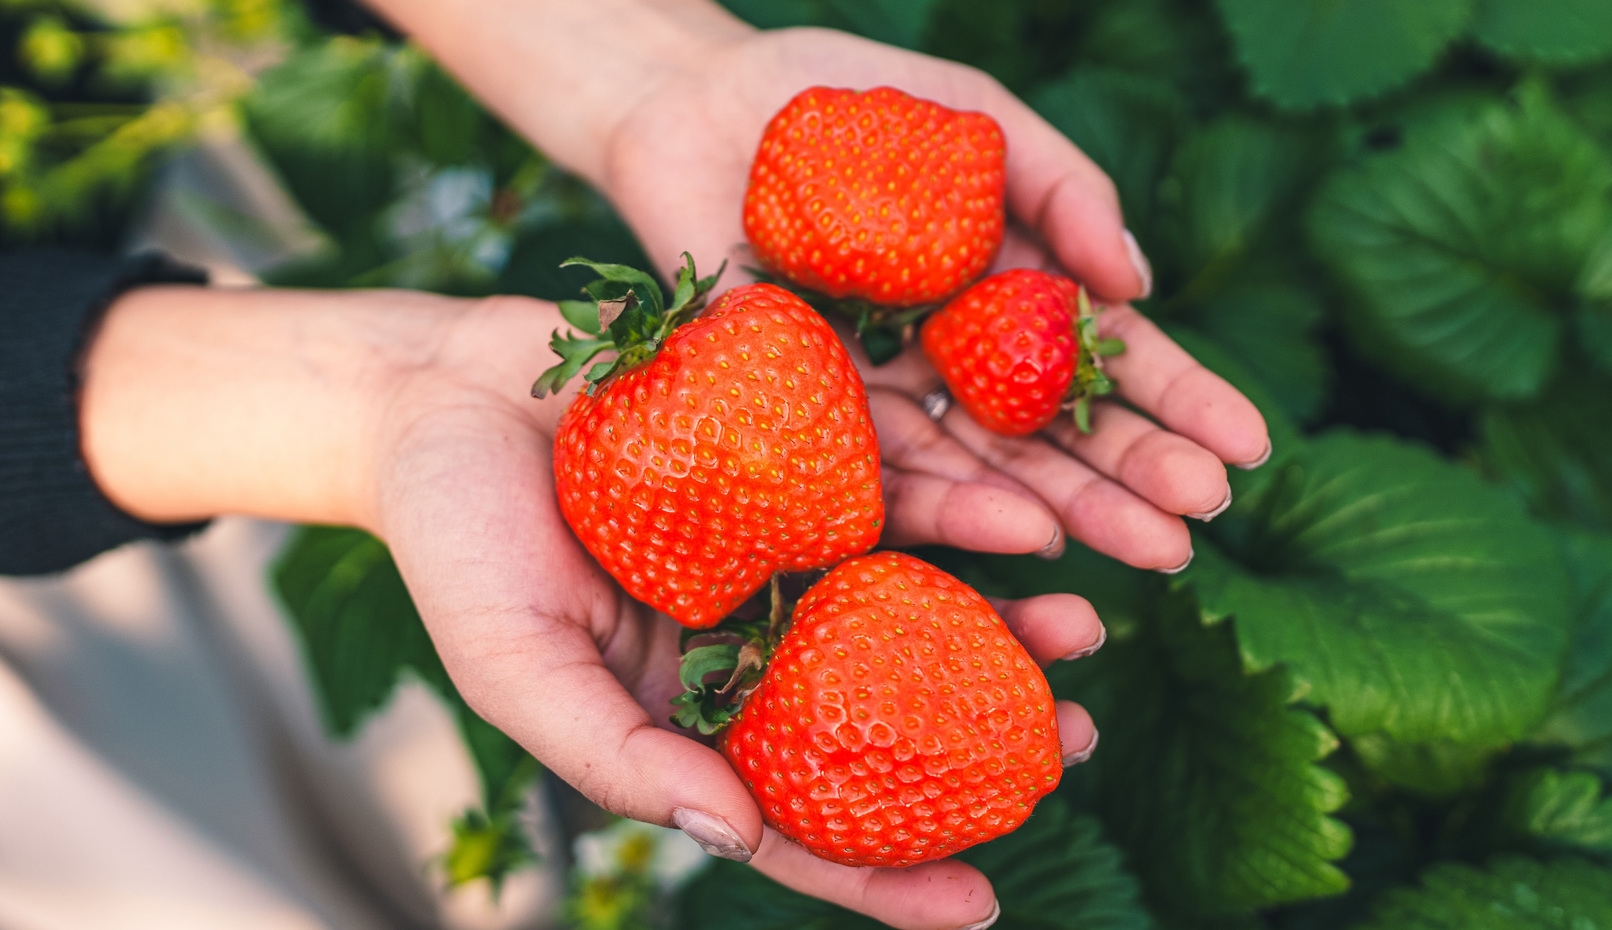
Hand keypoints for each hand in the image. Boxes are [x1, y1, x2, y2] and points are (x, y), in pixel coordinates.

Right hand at [81, 285, 1103, 929]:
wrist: (437, 394)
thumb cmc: (455, 543)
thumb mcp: (516, 665)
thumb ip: (617, 754)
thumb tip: (732, 832)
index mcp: (692, 706)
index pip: (800, 811)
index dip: (883, 872)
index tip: (978, 908)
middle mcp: (752, 631)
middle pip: (882, 706)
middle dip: (980, 739)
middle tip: (1071, 752)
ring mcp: (779, 543)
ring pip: (910, 595)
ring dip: (1000, 617)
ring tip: (1085, 636)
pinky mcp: (790, 451)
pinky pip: (891, 482)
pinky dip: (962, 503)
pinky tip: (1031, 515)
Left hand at [597, 25, 1271, 574]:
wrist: (699, 107)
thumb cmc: (843, 104)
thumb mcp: (975, 121)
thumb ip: (1063, 188)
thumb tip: (1142, 283)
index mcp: (1002, 293)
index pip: (1106, 360)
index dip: (1179, 404)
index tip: (1249, 449)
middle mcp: (950, 359)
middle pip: (1056, 433)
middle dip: (1138, 477)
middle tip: (1204, 521)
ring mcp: (883, 392)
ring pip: (988, 469)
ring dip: (1073, 512)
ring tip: (1154, 550)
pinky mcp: (808, 416)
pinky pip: (886, 473)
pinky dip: (959, 505)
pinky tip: (1033, 533)